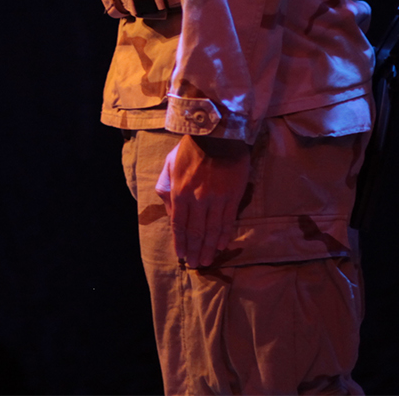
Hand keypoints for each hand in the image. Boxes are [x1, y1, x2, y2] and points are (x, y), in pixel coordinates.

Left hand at [155, 134, 250, 267]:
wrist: (218, 134)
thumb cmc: (190, 149)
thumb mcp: (169, 165)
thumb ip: (166, 188)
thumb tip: (169, 212)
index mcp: (179, 191)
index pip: (178, 224)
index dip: (180, 242)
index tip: (181, 256)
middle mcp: (197, 198)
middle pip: (195, 231)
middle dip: (194, 250)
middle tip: (195, 264)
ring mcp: (216, 199)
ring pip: (211, 230)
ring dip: (208, 248)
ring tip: (206, 261)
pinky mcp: (232, 196)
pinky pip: (227, 221)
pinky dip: (223, 236)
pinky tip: (220, 246)